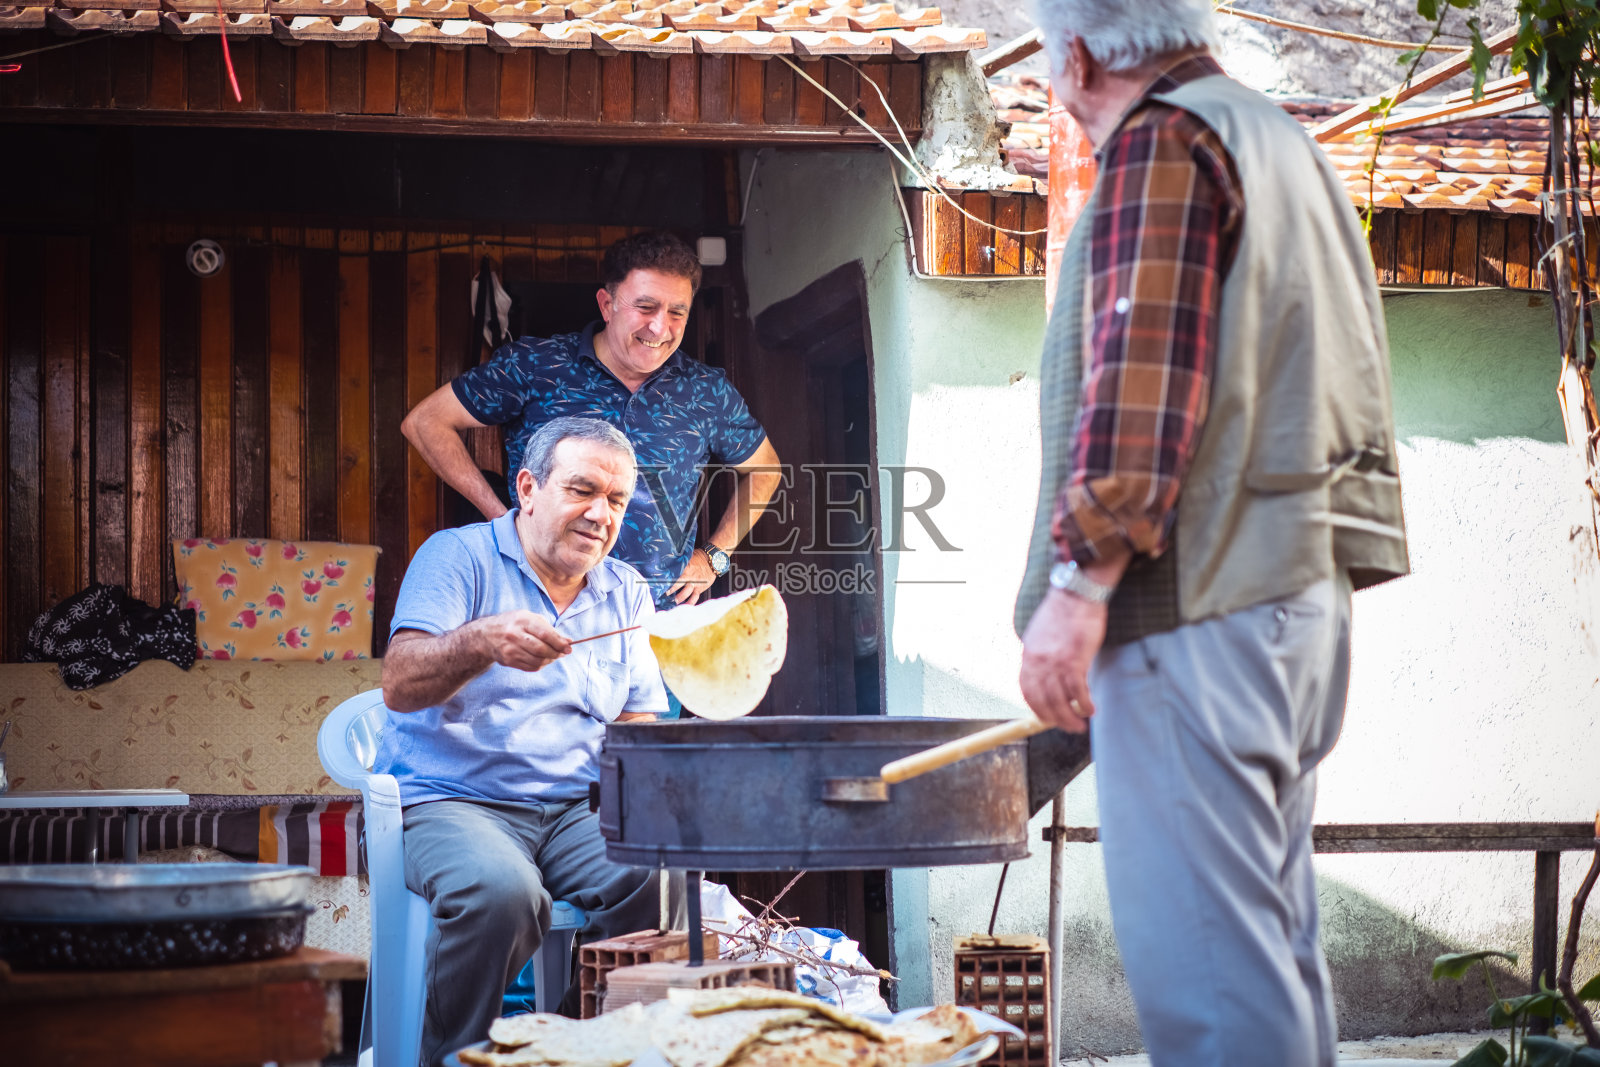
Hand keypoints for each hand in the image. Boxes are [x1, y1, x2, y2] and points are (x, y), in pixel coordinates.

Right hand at [474, 611, 572, 672]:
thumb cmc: (514, 624)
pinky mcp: (508, 661)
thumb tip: (568, 641)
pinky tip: (543, 660)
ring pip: (537, 661)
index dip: (559, 642)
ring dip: (550, 660)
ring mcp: (510, 649)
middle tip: (563, 653)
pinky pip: (530, 667)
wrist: (486, 635)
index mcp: (522, 620)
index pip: (544, 634)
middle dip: (556, 653)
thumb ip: (549, 628)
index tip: (569, 647)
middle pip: (541, 649)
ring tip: (554, 656)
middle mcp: (514, 635)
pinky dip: (541, 665)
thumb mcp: (529, 618)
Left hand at [665, 549, 715, 605]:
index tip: (658, 583)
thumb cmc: (699, 557)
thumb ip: (680, 562)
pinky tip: (685, 607)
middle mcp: (689, 576)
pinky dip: (690, 603)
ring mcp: (695, 583)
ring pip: (685, 593)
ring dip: (678, 598)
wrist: (713, 560)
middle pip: (677, 584)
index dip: (666, 579)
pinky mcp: (700, 588)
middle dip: (669, 590)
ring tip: (672, 602)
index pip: (673, 574)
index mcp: (685, 568)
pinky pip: (694, 597)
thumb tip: (668, 563)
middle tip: (662, 594)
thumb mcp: (688, 557)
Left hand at [1019, 588, 1108, 732]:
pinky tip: (1092, 710)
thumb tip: (1044, 674)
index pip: (1026, 690)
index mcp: (1028, 655)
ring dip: (1070, 717)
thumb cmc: (1063, 613)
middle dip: (1055, 719)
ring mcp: (1056, 662)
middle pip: (1043, 700)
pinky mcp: (1075, 660)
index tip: (1046, 717)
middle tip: (1067, 727)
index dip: (1036, 707)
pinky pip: (1078, 692)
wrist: (1077, 594)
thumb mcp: (1041, 634)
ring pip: (1060, 700)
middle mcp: (1038, 661)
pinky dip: (1085, 704)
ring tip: (1080, 725)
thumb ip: (1040, 655)